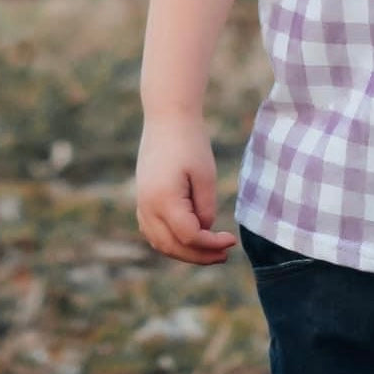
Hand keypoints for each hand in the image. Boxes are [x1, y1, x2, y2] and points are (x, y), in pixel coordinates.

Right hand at [134, 115, 236, 264]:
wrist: (167, 118)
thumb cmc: (190, 142)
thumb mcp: (205, 175)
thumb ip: (205, 208)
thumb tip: (203, 231)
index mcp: (163, 200)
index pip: (189, 237)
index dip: (212, 245)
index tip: (232, 240)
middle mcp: (147, 207)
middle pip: (172, 246)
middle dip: (199, 256)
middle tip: (224, 255)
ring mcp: (141, 204)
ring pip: (160, 243)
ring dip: (184, 252)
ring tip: (210, 252)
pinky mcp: (142, 200)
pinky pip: (153, 232)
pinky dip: (171, 241)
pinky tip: (190, 240)